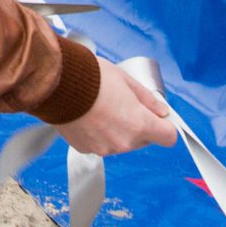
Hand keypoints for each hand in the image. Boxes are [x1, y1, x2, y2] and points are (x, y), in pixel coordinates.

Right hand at [52, 61, 177, 157]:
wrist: (57, 84)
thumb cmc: (92, 77)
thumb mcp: (127, 81)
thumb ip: (147, 100)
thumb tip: (161, 110)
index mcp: (139, 124)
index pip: (168, 137)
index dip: (165, 126)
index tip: (159, 117)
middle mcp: (124, 142)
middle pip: (143, 140)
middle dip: (139, 125)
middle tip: (124, 104)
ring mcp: (104, 148)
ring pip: (121, 143)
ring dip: (118, 130)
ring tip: (102, 108)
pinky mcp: (86, 149)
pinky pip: (101, 144)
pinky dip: (98, 134)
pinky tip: (89, 116)